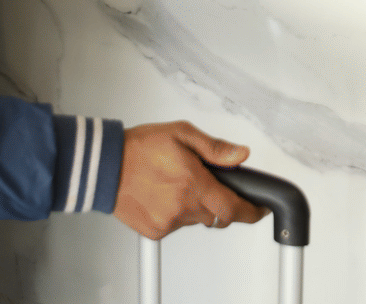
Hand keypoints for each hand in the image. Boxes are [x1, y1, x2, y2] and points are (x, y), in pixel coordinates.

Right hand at [113, 121, 266, 239]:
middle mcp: (183, 207)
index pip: (233, 208)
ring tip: (178, 183)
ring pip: (198, 220)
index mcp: (193, 183)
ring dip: (198, 206)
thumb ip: (215, 149)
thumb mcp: (183, 134)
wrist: (105, 166)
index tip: (260, 209)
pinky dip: (179, 213)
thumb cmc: (140, 148)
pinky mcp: (156, 231)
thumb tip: (241, 155)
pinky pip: (178, 225)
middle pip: (218, 216)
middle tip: (207, 183)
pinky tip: (165, 194)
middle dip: (221, 202)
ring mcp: (169, 222)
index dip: (251, 212)